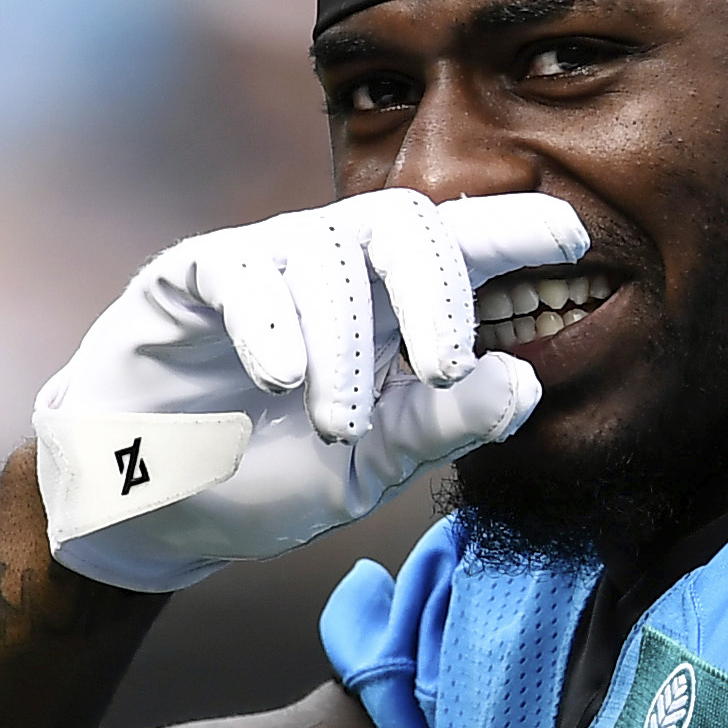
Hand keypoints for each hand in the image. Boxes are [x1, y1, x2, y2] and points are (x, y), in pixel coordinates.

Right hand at [34, 187, 587, 590]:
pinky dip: (272, 324)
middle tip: (445, 368)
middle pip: (406, 222)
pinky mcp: (192, 278)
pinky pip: (242, 271)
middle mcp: (337, 273)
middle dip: (439, 289)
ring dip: (345, 343)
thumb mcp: (370, 468)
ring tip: (341, 428)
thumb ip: (441, 428)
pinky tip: (280, 380)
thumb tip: (527, 384)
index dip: (519, 231)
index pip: (464, 247)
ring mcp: (262, 266)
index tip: (577, 242)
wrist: (150, 504)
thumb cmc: (266, 476)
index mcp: (394, 311)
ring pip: (326, 254)